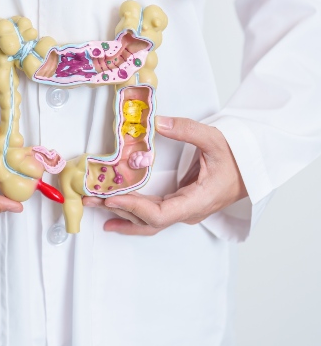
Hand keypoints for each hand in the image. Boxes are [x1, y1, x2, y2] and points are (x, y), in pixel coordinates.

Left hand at [82, 116, 247, 235]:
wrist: (254, 167)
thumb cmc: (238, 156)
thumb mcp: (215, 139)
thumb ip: (187, 130)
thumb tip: (158, 123)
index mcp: (197, 201)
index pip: (160, 214)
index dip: (134, 208)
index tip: (112, 199)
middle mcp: (188, 211)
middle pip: (148, 221)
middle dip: (118, 211)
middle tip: (91, 200)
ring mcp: (184, 211)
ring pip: (149, 222)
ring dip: (121, 215)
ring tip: (94, 207)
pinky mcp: (180, 206)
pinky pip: (152, 216)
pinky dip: (132, 215)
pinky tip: (113, 216)